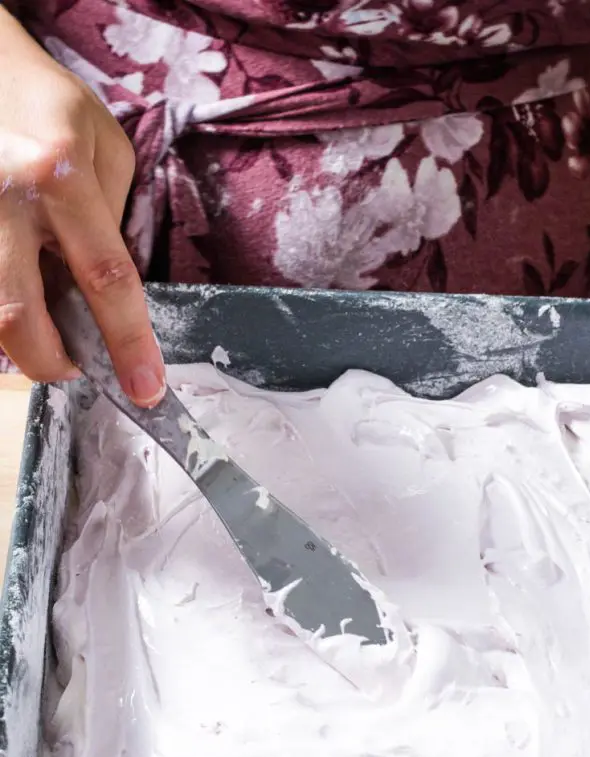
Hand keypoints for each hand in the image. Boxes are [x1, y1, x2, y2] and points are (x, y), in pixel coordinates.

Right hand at [0, 8, 164, 405]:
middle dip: (51, 363)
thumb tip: (104, 287)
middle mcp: (5, 200)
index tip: (146, 389)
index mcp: (61, 176)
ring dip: (20, 342)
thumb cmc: (52, 104)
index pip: (105, 280)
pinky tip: (20, 296)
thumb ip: (112, 218)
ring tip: (46, 331)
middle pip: (20, 316)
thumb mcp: (106, 147)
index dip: (128, 343)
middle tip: (73, 367)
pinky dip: (1, 311)